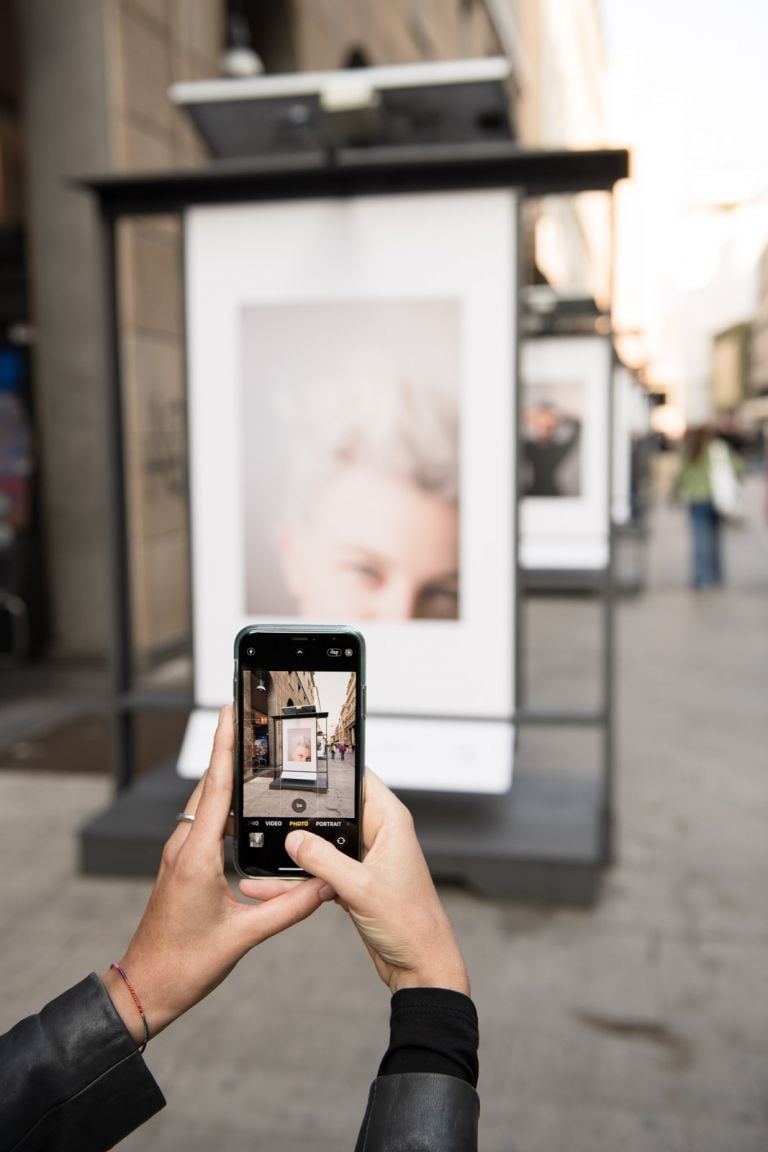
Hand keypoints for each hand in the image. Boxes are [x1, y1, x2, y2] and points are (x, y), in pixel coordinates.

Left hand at [103, 706, 332, 1044]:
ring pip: (206, 804)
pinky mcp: (182, 865)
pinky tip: (242, 807)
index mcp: (196, 856)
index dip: (225, 746)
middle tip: (250, 718)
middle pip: (211, 785)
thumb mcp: (243, 937)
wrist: (145, 988)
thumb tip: (325, 886)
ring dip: (227, 777)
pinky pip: (204, 824)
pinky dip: (223, 805)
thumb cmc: (184, 965)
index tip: (230, 711)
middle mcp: (184, 847)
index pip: (216, 787)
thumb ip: (288, 908)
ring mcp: (180, 855)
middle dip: (230, 750)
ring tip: (252, 753)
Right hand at [241, 771, 468, 995]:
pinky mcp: (353, 882)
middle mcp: (378, 834)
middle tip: (268, 811)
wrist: (420, 967)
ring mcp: (364, 859)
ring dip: (296, 852)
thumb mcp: (362, 888)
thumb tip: (294, 839)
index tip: (300, 766)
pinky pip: (320, 871)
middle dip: (303, 814)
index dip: (332, 770)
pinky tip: (272, 883)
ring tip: (261, 852)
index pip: (359, 779)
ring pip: (322, 844)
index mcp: (390, 821)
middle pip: (333, 811)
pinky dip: (299, 878)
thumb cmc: (412, 924)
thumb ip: (324, 860)